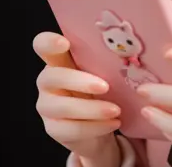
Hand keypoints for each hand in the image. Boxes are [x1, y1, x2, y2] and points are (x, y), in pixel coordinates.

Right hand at [34, 32, 121, 166]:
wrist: (100, 126)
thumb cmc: (101, 88)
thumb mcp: (102, 70)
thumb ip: (104, 58)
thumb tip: (129, 47)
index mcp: (58, 60)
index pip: (42, 44)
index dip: (49, 42)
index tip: (65, 43)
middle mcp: (47, 81)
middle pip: (53, 77)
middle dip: (80, 81)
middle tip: (106, 86)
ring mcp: (47, 106)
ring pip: (64, 107)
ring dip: (92, 109)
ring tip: (116, 110)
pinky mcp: (53, 129)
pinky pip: (72, 129)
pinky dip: (96, 127)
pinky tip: (113, 123)